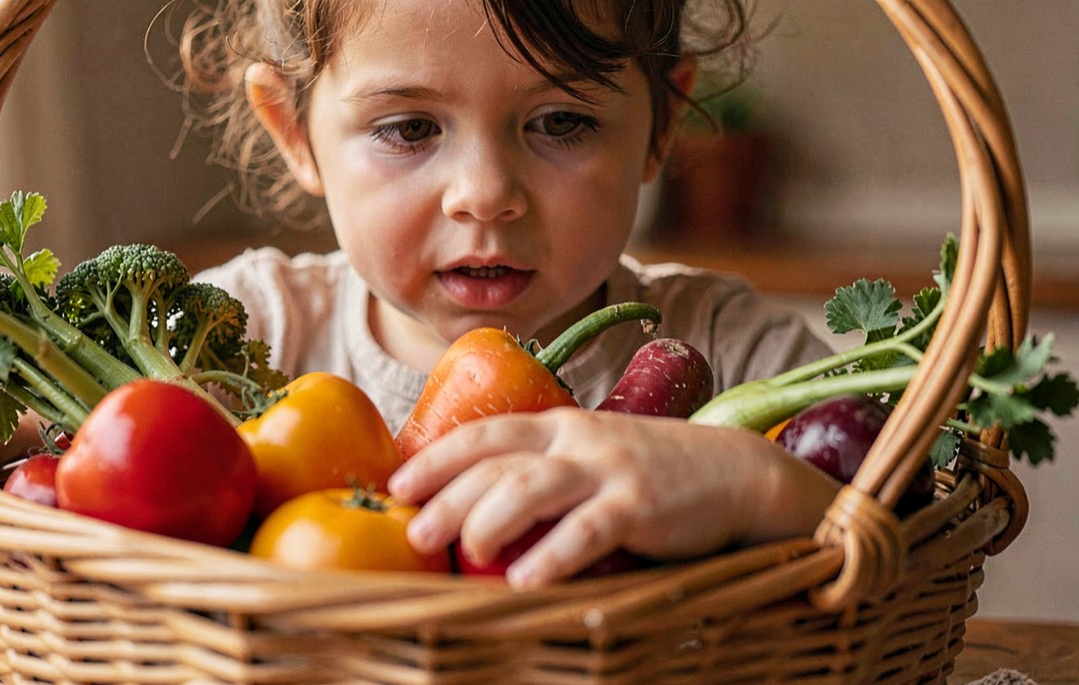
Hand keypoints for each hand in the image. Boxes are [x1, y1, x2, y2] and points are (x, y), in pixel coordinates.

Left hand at [388, 407, 838, 588]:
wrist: (733, 472)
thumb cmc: (650, 471)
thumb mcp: (592, 455)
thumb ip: (546, 470)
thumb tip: (481, 504)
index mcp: (559, 425)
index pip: (485, 432)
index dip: (437, 456)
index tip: (399, 484)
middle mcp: (577, 441)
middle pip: (497, 462)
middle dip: (449, 497)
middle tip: (415, 532)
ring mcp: (609, 470)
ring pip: (533, 487)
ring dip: (491, 521)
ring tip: (468, 554)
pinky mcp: (640, 504)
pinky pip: (588, 529)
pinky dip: (553, 555)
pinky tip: (525, 579)